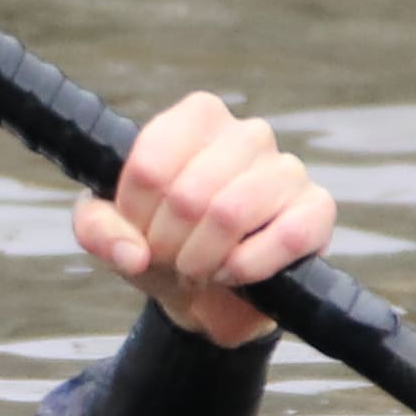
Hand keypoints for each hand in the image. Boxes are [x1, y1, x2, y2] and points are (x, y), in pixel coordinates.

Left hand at [75, 92, 334, 350]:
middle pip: (186, 194)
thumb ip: (97, 229)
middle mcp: (247, 133)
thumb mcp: (113, 234)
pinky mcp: (317, 209)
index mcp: (196, 119)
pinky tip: (234, 274)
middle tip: (172, 261)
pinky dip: (249, 266)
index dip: (134, 216)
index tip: (139, 235)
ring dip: (203, 259)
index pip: (150, 165)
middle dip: (169, 245)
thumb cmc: (162, 246)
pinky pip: (288, 235)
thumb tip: (133, 253)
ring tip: (199, 270)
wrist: (209, 295)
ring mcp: (287, 169)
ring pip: (231, 213)